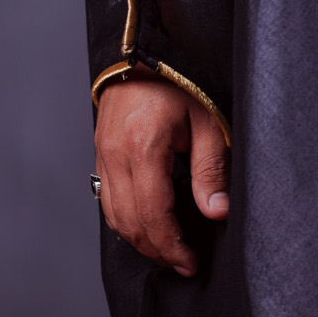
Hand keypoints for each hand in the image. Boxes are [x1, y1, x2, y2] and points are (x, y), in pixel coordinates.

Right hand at [94, 68, 228, 275]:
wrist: (141, 52)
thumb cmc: (177, 80)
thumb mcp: (206, 120)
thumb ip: (211, 169)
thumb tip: (217, 212)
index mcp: (143, 149)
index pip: (154, 216)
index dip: (172, 247)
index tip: (191, 262)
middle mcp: (116, 157)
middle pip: (131, 224)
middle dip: (157, 250)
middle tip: (183, 263)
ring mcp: (103, 156)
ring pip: (114, 218)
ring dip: (140, 240)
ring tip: (167, 250)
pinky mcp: (100, 154)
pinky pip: (107, 201)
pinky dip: (126, 221)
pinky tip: (147, 225)